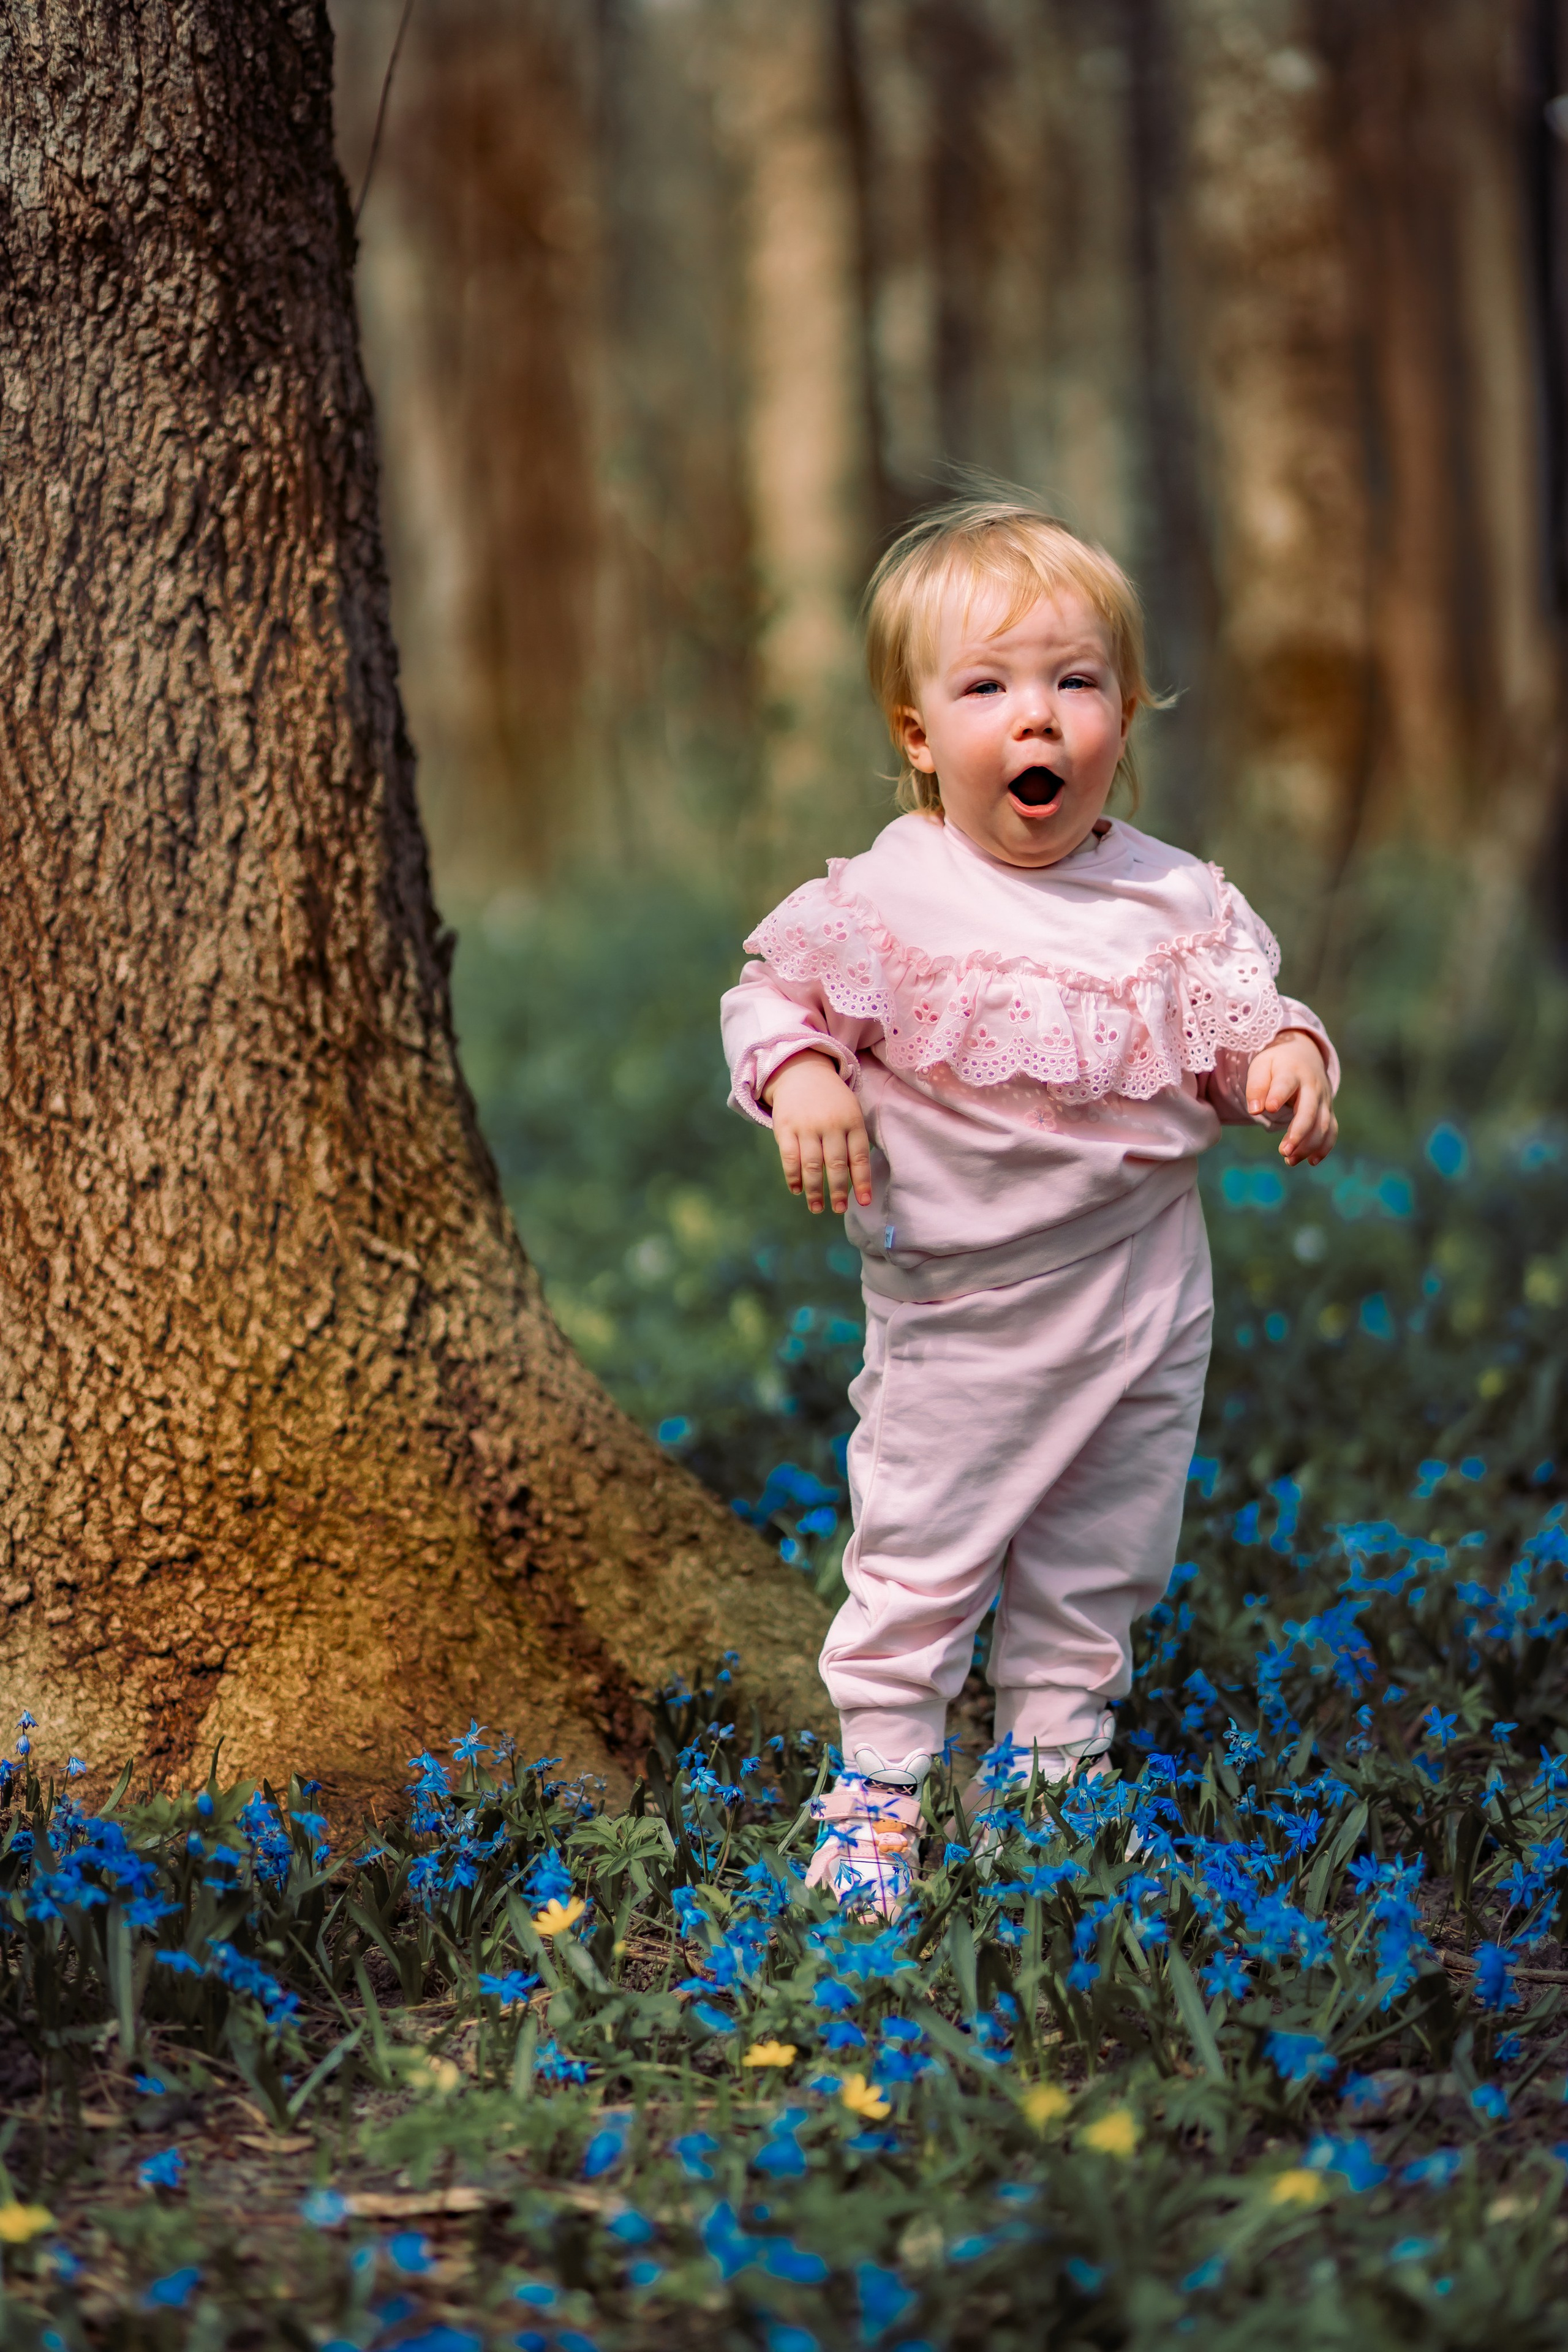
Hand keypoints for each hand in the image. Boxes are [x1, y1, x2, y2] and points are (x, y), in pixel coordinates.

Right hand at [762, 1051, 872, 1212]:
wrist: (801, 1071)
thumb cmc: (831, 1100)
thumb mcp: (850, 1111)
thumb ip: (854, 1140)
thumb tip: (857, 1180)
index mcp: (851, 1121)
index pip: (859, 1156)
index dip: (861, 1181)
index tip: (864, 1202)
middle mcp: (830, 1124)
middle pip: (835, 1164)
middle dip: (838, 1191)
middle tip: (839, 1209)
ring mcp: (806, 1126)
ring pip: (811, 1165)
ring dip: (815, 1190)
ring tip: (817, 1207)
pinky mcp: (785, 1128)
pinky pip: (789, 1158)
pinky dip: (793, 1177)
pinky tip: (797, 1190)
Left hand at [1245, 1030, 1336, 1166]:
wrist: (1303, 1055)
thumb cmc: (1276, 1064)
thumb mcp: (1261, 1067)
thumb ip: (1256, 1087)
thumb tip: (1255, 1110)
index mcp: (1292, 1072)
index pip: (1286, 1083)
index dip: (1278, 1095)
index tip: (1269, 1108)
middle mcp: (1312, 1086)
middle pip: (1309, 1111)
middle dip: (1298, 1133)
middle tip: (1283, 1151)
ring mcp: (1323, 1100)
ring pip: (1322, 1125)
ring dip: (1308, 1145)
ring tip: (1289, 1160)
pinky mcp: (1328, 1111)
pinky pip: (1331, 1130)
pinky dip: (1325, 1147)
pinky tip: (1312, 1161)